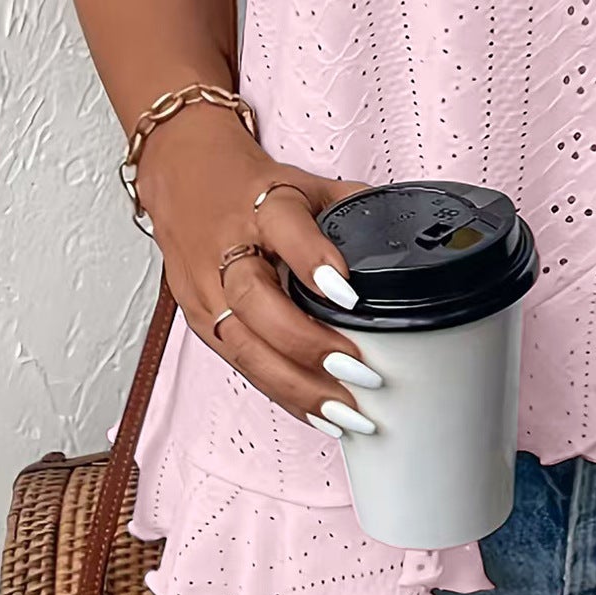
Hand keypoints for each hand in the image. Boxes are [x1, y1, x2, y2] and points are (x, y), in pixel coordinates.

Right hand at [136, 105, 381, 437]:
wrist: (183, 178)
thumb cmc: (251, 186)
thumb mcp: (305, 183)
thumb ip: (354, 208)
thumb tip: (412, 235)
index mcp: (262, 204)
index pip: (285, 228)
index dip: (314, 261)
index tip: (350, 296)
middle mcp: (228, 249)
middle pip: (257, 301)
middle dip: (309, 343)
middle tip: (361, 371)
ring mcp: (207, 288)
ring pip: (245, 346)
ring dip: (297, 386)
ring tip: (347, 413)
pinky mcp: (200, 319)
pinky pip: (241, 364)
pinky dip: (282, 393)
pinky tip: (319, 416)